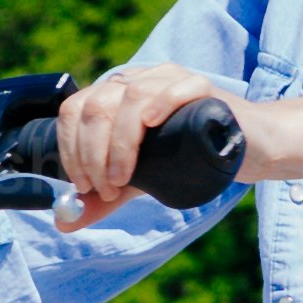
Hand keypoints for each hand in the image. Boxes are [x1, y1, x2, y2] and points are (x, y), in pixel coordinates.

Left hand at [57, 62, 231, 218]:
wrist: (240, 151)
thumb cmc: (184, 160)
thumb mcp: (137, 181)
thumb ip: (101, 198)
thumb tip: (63, 223)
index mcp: (114, 97)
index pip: (75, 109)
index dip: (72, 148)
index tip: (84, 184)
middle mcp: (137, 81)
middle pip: (98, 104)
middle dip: (94, 153)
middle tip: (107, 187)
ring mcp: (169, 79)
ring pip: (132, 96)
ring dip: (121, 142)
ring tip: (126, 176)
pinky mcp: (202, 86)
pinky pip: (177, 85)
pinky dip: (161, 103)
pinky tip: (154, 124)